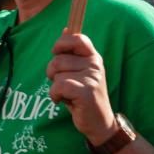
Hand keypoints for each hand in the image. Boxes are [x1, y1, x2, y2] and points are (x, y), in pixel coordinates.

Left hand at [45, 29, 116, 146]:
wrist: (100, 123)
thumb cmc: (84, 96)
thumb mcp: (80, 72)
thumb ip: (73, 54)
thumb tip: (65, 29)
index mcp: (93, 57)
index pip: (77, 38)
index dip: (61, 44)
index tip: (57, 53)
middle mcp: (94, 65)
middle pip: (58, 59)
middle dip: (52, 73)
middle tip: (63, 85)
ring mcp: (92, 78)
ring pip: (56, 74)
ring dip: (55, 87)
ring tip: (66, 94)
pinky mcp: (86, 92)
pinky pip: (58, 87)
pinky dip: (55, 96)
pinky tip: (63, 101)